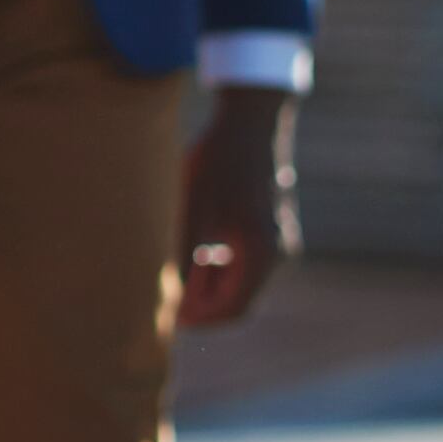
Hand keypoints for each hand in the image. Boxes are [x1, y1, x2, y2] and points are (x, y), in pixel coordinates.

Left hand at [179, 83, 296, 328]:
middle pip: (238, 302)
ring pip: (241, 285)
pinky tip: (194, 257)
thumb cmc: (218, 160)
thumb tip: (170, 301)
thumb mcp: (191, 208)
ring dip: (209, 290)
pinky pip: (246, 266)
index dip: (199, 320)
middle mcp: (277, 254)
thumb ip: (183, 257)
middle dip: (202, 308)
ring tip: (173, 281)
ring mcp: (278, 244)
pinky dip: (220, 271)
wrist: (251, 121)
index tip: (167, 321)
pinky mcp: (271, 232)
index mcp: (260, 253)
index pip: (232, 310)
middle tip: (164, 306)